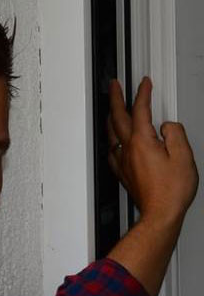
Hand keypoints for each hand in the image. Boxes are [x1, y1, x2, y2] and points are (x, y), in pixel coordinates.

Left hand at [108, 77, 198, 225]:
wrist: (160, 213)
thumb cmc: (172, 190)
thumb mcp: (184, 156)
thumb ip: (176, 134)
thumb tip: (168, 126)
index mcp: (142, 141)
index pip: (140, 110)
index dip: (142, 94)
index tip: (144, 83)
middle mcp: (128, 149)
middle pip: (117, 117)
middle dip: (115, 97)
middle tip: (114, 85)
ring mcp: (123, 160)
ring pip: (111, 132)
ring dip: (111, 115)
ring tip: (112, 106)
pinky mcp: (123, 172)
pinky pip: (112, 149)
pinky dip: (112, 137)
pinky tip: (114, 139)